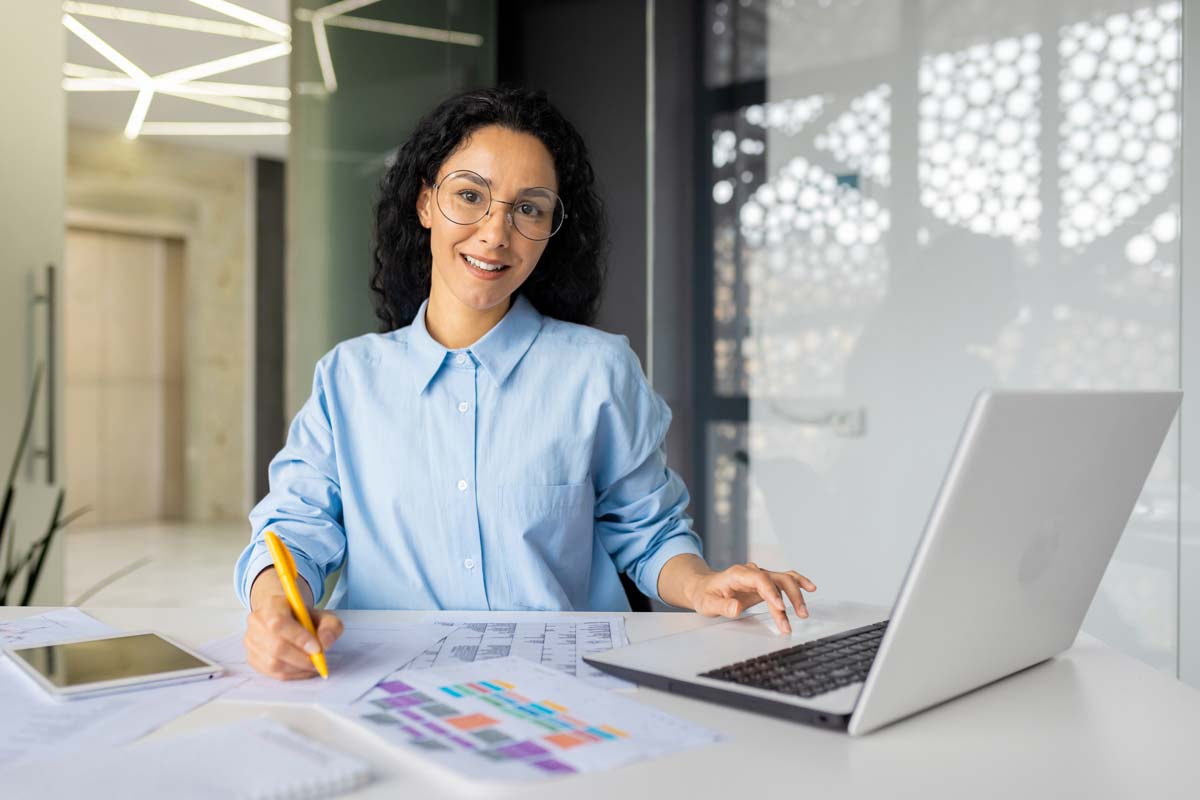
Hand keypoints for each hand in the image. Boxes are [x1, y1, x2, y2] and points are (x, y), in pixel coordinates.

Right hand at [244, 593, 343, 680]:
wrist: (284, 617)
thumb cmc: (304, 617)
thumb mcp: (323, 615)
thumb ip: (330, 627)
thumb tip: (324, 645)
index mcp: (272, 605)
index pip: (279, 624)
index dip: (299, 639)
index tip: (317, 649)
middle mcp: (256, 622)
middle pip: (276, 647)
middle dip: (301, 659)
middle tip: (318, 662)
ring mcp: (251, 641)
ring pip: (273, 663)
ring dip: (297, 668)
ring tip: (312, 665)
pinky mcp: (252, 657)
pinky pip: (271, 673)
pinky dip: (291, 675)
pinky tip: (302, 669)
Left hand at [687, 562, 815, 634]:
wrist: (703, 587)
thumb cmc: (705, 595)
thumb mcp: (708, 604)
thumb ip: (722, 607)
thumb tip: (736, 608)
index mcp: (738, 574)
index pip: (760, 579)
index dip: (772, 593)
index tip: (780, 608)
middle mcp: (752, 572)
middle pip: (777, 579)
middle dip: (790, 597)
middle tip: (798, 617)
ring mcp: (760, 576)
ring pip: (784, 580)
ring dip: (796, 595)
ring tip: (804, 613)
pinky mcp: (764, 583)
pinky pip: (784, 580)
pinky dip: (797, 583)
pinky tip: (810, 588)